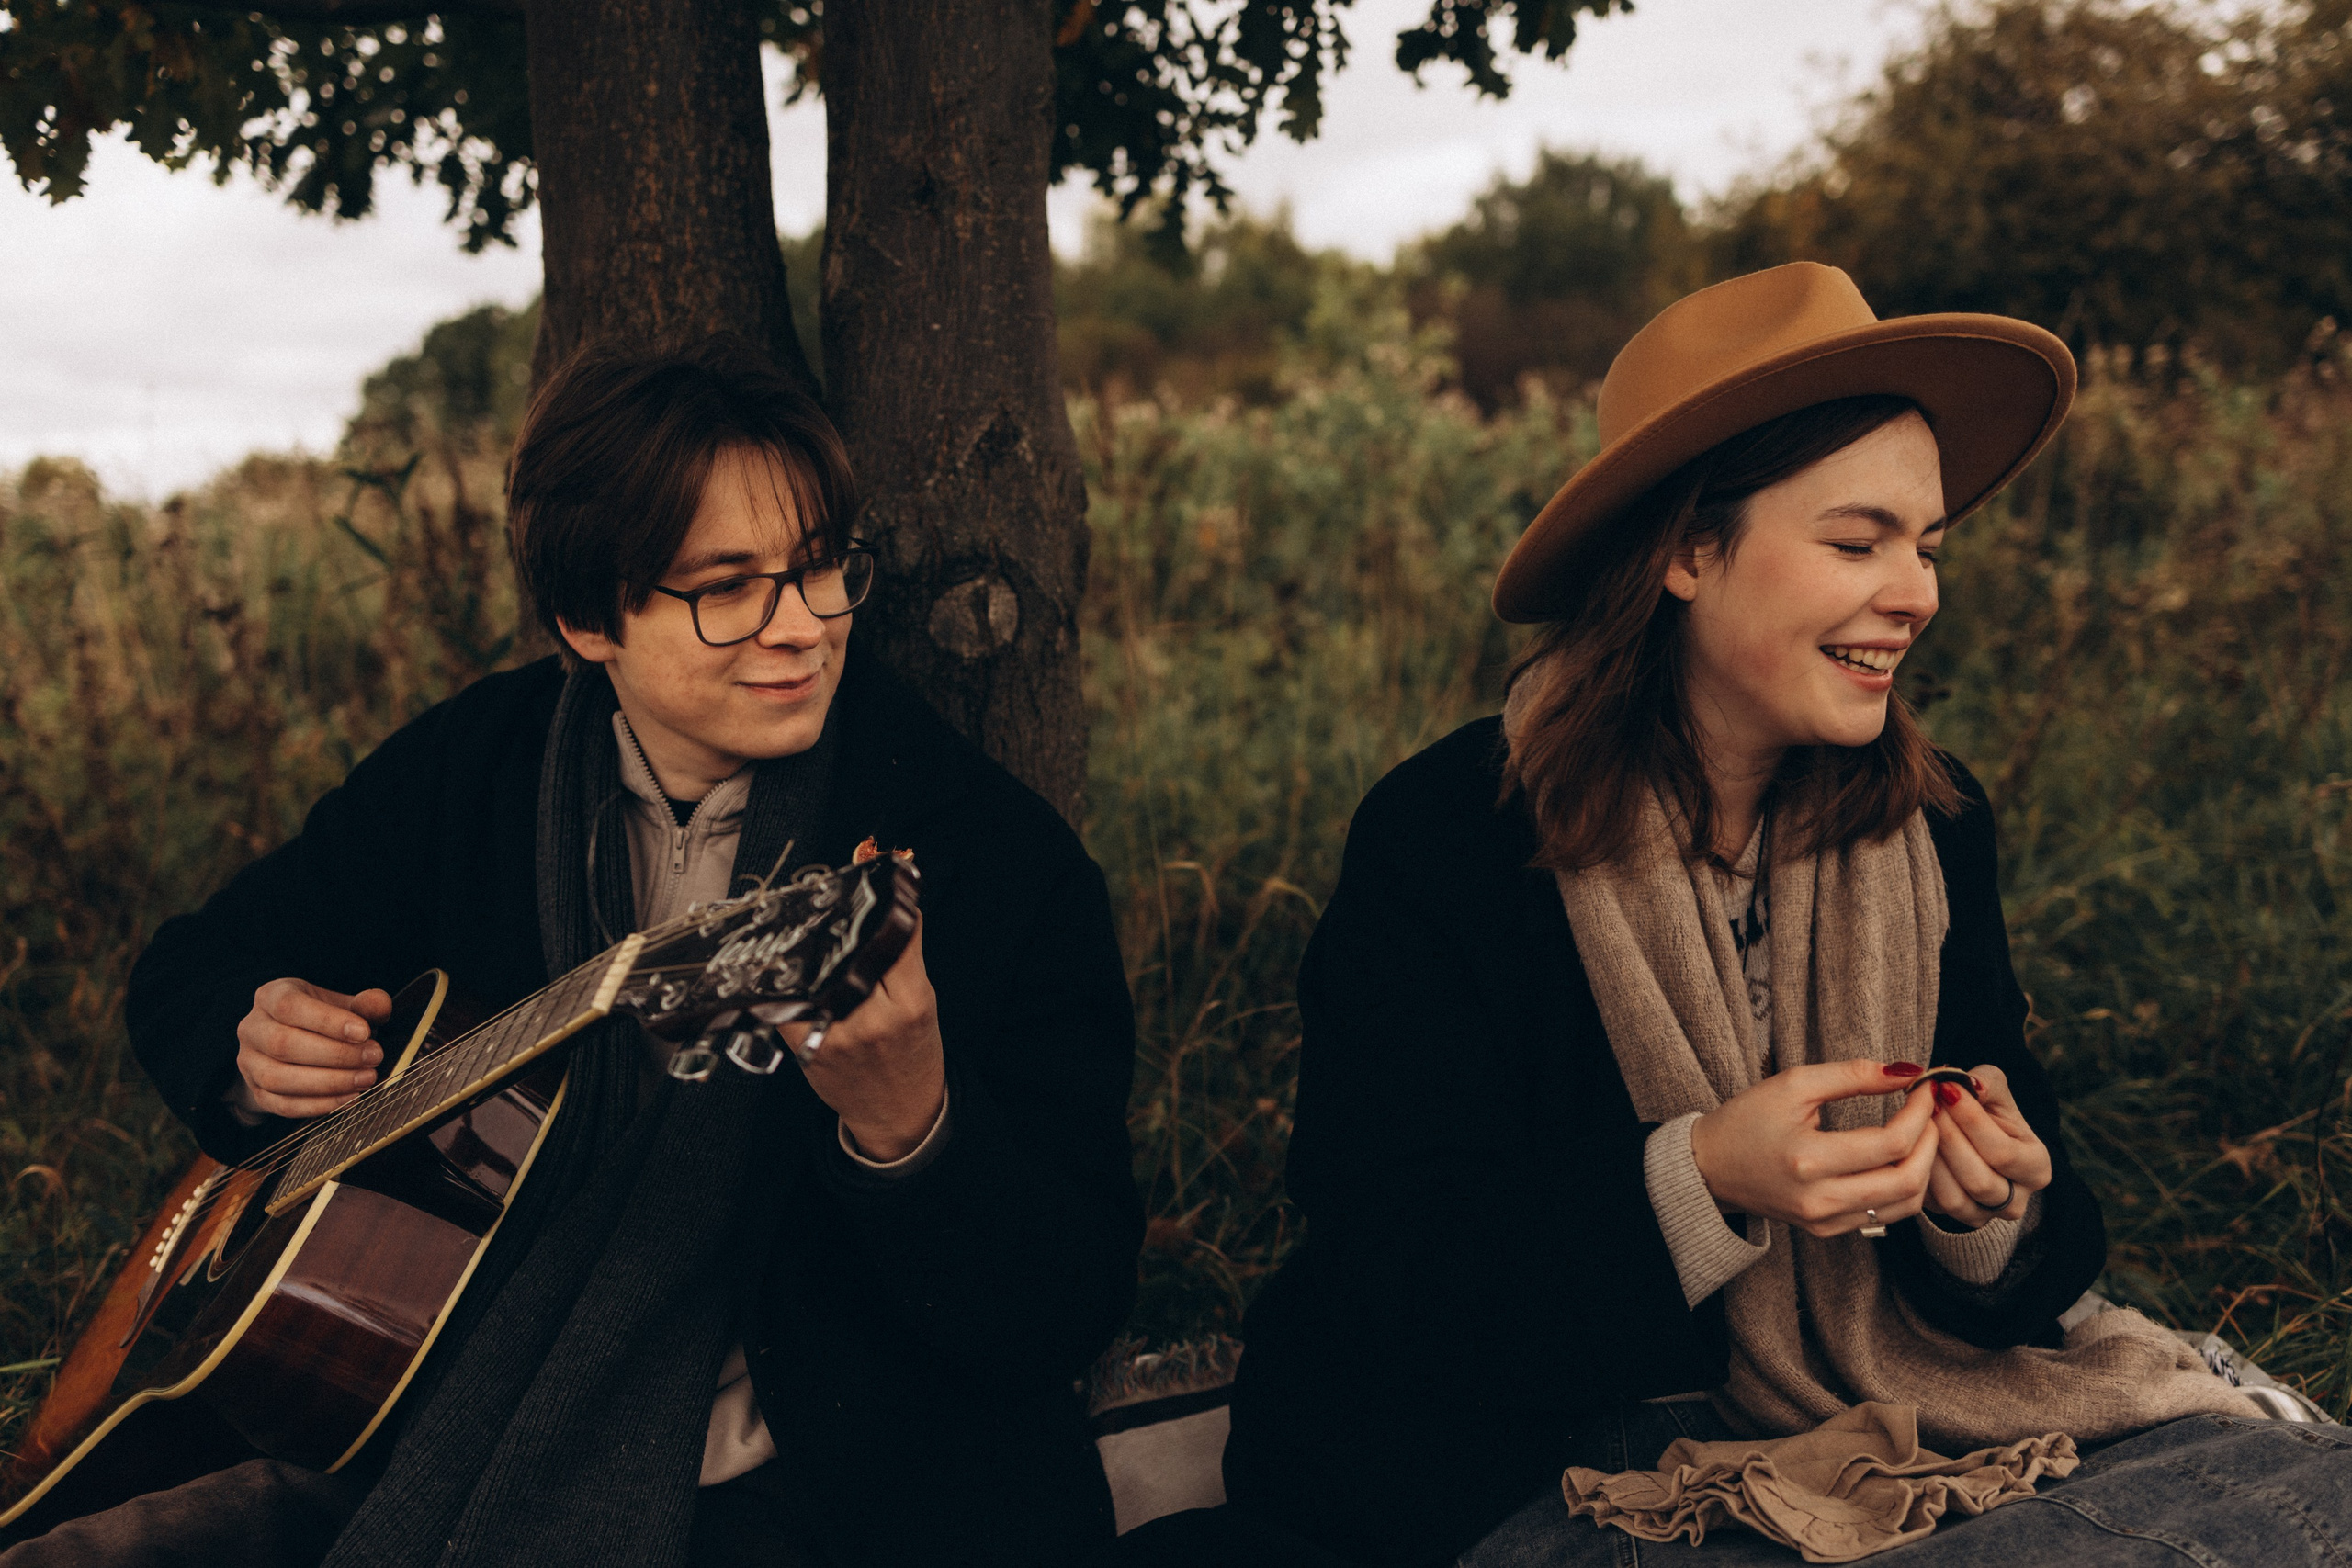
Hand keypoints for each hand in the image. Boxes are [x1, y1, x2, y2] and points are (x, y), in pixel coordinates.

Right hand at [236, 979, 392, 1117]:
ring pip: (278, 1078)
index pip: (290, 1006)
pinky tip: (349, 1098)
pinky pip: (282, 1105)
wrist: (297, 1045)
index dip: (328, 1021)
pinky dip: (319, 1105)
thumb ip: (364, 1004)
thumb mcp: (343, 1005)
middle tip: (373, 1058)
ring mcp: (249, 1063)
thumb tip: (379, 1003)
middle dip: (335, 1055)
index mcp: (270, 997)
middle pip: (283, 1044)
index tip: (364, 1032)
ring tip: (365, 1079)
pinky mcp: (257, 1092)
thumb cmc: (323, 1021)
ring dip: (328, 1083)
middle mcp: (252, 1028)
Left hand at [779, 918, 946, 1162]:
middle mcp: (874, 1019)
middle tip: (834, 906)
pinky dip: (788, 986)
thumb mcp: (922, 1002)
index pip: (895, 940)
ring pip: (814, 975)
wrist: (900, 1113)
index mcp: (911, 1004)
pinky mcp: (808, 1049)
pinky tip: (791, 976)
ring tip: (809, 938)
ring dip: (810, 953)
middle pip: (850, 953)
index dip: (885, 909)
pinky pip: (789, 1005)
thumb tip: (894, 907)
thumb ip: (904, 958)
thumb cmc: (913, 1056)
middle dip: (842, 929)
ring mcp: (837, 1035)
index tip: (879, 888)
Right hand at [1688, 1060, 1939, 1237]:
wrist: (1709, 1167)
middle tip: (1931, 1112)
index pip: (1891, 1142)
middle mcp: (1820, 1199)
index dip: (1920, 1113)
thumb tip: (1906, 1071)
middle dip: (1931, 1142)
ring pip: (1906, 1205)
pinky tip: (1899, 1159)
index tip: (1924, 1088)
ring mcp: (1825, 1222)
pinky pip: (1885, 1216)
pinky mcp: (1827, 1231)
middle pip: (1909, 1181)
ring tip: (1920, 1134)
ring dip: (1924, 1167)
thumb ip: (1852, 1074)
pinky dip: (1904, 1187)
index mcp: (1809, 1160)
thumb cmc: (1746, 1120)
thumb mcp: (1794, 1084)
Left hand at [1923, 1065, 2048, 1227]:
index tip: (1945, 1089)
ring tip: (1917, 1123)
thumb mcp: (1995, 1091)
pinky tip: (1911, 1146)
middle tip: (1926, 1105)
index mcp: (2037, 1167)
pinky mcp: (1955, 1218)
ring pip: (1954, 1197)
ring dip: (1930, 1158)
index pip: (2002, 1152)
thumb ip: (1987, 1082)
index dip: (1970, 1119)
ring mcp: (1986, 1214)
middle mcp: (2016, 1200)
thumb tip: (1972, 1083)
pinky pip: (1933, 1205)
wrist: (1975, 1138)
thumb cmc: (1988, 1112)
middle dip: (1947, 1137)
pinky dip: (1919, 1176)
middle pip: (1978, 1179)